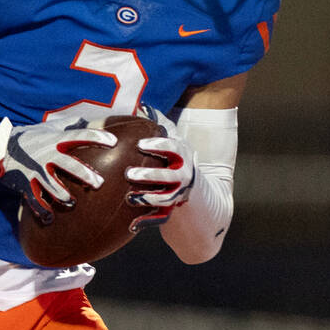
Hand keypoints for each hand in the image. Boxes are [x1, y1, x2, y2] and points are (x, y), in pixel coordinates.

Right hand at [0, 116, 116, 224]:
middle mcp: (48, 155)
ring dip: (63, 196)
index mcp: (56, 140)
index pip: (80, 136)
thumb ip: (68, 125)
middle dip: (85, 175)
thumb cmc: (30, 136)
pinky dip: (42, 211)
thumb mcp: (49, 127)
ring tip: (72, 202)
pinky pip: (35, 200)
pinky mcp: (26, 185)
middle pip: (69, 165)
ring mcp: (36, 171)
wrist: (0, 148)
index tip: (113, 142)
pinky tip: (50, 218)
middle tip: (99, 183)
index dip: (97, 137)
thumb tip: (87, 120)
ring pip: (52, 187)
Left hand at [125, 103, 196, 231]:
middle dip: (150, 175)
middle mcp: (185, 173)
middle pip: (169, 175)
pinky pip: (161, 217)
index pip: (174, 147)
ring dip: (148, 198)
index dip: (158, 146)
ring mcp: (180, 193)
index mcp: (183, 154)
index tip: (141, 144)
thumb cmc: (176, 161)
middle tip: (129, 174)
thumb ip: (160, 125)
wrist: (200, 195)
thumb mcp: (174, 142)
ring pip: (165, 197)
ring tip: (130, 198)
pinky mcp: (174, 210)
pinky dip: (148, 221)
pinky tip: (132, 225)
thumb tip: (143, 105)